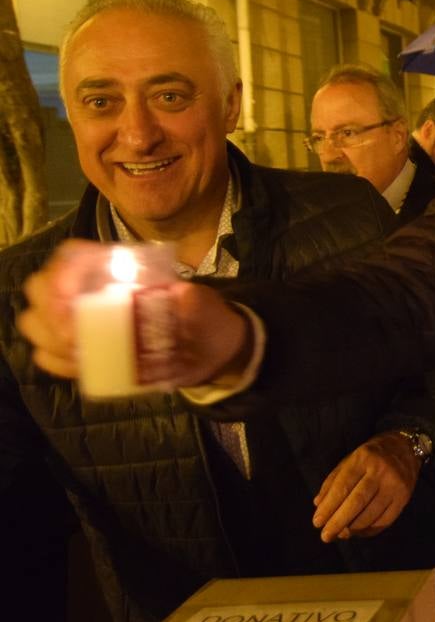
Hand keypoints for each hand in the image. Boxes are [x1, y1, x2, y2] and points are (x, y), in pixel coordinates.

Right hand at [18, 239, 248, 386]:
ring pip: (36, 322)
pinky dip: (56, 360)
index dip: (61, 271)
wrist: (211, 350)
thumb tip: (181, 296)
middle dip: (47, 308)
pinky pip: (49, 356)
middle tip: (72, 334)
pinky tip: (77, 365)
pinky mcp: (84, 351)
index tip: (70, 298)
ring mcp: (81, 321)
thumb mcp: (205, 305)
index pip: (71, 256)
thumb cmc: (205, 318)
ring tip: (77, 351)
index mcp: (116, 269)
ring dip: (47, 336)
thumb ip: (195, 299)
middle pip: (40, 287)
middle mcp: (90, 290)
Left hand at [312, 431, 420, 541]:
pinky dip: (369, 530)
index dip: (329, 507)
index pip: (343, 486)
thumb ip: (333, 481)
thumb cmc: (371, 455)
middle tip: (326, 536)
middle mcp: (380, 471)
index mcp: (362, 458)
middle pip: (357, 502)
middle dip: (338, 522)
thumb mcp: (349, 460)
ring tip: (341, 535)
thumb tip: (319, 505)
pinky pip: (385, 520)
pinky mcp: (404, 497)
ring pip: (371, 514)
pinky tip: (359, 532)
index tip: (317, 522)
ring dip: (353, 528)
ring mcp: (395, 485)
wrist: (405, 447)